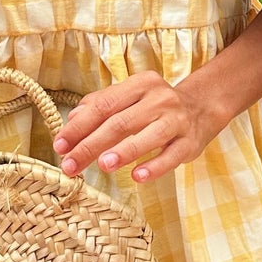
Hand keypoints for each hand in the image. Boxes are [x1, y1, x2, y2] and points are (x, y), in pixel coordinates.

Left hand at [51, 72, 214, 182]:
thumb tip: (72, 119)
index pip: (104, 105)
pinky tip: (138, 177)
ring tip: (103, 166)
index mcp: (140, 84)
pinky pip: (171, 155)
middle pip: (120, 122)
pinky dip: (154, 167)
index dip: (79, 126)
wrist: (201, 109)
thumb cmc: (155, 107)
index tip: (60, 146)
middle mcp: (160, 98)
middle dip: (91, 145)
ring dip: (124, 152)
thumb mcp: (130, 98)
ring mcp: (177, 120)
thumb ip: (100, 105)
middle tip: (70, 166)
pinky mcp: (190, 142)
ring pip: (147, 136)